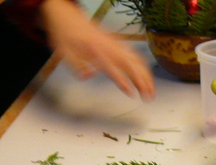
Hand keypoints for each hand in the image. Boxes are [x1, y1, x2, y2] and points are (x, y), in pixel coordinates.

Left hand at [40, 0, 154, 100]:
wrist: (67, 16)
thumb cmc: (65, 35)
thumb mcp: (64, 52)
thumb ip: (76, 65)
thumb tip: (87, 76)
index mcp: (96, 49)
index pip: (113, 68)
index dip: (123, 81)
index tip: (132, 93)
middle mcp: (109, 46)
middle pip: (132, 64)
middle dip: (143, 80)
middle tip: (149, 97)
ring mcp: (115, 43)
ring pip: (136, 59)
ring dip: (146, 75)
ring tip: (150, 91)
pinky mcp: (116, 43)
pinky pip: (134, 54)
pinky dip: (142, 65)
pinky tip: (146, 75)